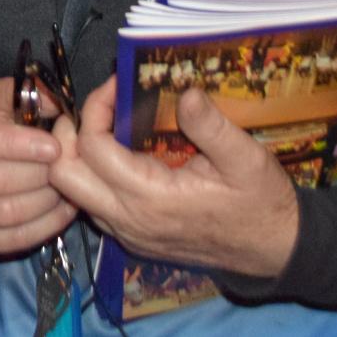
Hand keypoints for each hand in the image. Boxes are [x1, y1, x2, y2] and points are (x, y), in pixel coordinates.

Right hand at [0, 76, 75, 254]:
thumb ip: (28, 95)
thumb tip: (59, 103)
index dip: (17, 145)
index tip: (53, 146)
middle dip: (37, 176)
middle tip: (64, 169)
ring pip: (1, 215)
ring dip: (43, 204)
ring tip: (66, 190)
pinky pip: (6, 241)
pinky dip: (40, 229)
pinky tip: (61, 212)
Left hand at [50, 81, 299, 277]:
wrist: (272, 250)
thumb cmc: (260, 203)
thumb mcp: (246, 159)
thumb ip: (212, 127)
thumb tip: (185, 93)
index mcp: (150, 198)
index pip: (92, 148)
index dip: (96, 109)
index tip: (117, 85)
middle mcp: (128, 219)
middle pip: (63, 176)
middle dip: (68, 135)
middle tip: (97, 107)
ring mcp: (127, 233)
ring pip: (72, 193)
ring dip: (77, 156)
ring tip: (105, 124)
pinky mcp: (132, 237)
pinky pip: (92, 204)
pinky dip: (91, 175)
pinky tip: (118, 152)